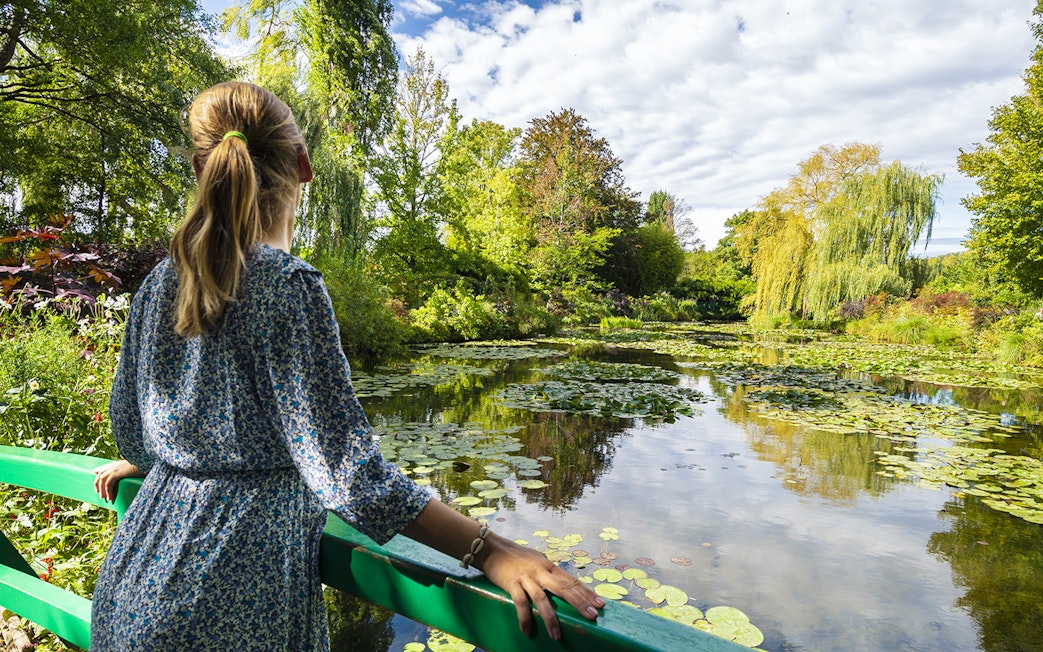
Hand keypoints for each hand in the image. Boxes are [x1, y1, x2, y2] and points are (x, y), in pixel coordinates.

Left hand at [92, 459, 143, 501]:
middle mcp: (115, 465)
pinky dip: (108, 491)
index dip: (99, 471)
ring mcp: (115, 468)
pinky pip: (108, 484)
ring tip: (104, 498)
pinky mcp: (116, 473)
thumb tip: (131, 475)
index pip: (105, 466)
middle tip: (98, 492)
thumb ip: (129, 470)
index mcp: (119, 463)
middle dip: (98, 484)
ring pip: (102, 480)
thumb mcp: (135, 468)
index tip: (95, 473)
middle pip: (101, 474)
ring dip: (102, 490)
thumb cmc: (145, 466)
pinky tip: (110, 497)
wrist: (148, 461)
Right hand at [478, 533, 604, 640]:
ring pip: (542, 599)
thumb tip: (563, 585)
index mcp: (549, 566)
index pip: (571, 581)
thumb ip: (549, 572)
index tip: (600, 604)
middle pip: (564, 588)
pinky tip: (527, 631)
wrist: (492, 548)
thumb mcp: (536, 560)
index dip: (586, 593)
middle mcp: (540, 571)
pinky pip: (520, 603)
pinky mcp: (511, 583)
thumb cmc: (515, 556)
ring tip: (556, 635)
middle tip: (592, 617)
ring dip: (550, 618)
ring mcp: (526, 577)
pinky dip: (524, 618)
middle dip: (580, 603)